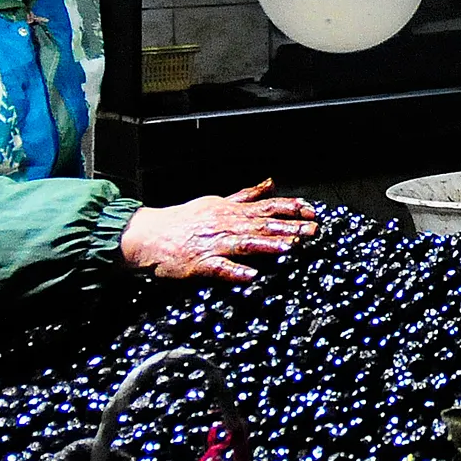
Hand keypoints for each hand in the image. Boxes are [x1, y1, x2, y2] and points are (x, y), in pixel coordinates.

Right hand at [118, 179, 317, 281]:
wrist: (147, 234)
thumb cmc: (182, 220)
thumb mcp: (216, 202)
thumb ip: (245, 196)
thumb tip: (270, 184)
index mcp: (230, 211)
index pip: (266, 206)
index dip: (290, 208)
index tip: (312, 210)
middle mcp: (224, 225)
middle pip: (261, 225)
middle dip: (289, 227)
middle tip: (312, 231)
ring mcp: (212, 243)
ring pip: (244, 243)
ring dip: (267, 245)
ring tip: (289, 248)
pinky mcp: (198, 263)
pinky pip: (218, 267)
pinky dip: (234, 271)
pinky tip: (250, 275)